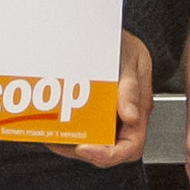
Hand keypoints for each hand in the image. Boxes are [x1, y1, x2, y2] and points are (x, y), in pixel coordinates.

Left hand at [60, 32, 155, 167]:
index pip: (130, 147)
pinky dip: (65, 128)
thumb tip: (130, 115)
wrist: (113, 34)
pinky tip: (51, 122)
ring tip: (49, 134)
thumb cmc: (126, 46)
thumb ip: (131, 87)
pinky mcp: (93, 112)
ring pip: (91, 141)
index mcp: (139, 111)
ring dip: (69, 142)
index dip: (108, 154)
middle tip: (59, 141)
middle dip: (81, 150)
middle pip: (107, 150)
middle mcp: (124, 119)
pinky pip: (80, 127)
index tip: (85, 148)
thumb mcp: (131, 59)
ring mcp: (108, 117)